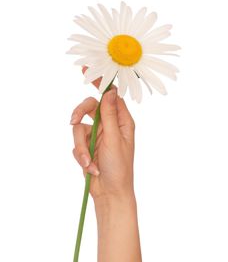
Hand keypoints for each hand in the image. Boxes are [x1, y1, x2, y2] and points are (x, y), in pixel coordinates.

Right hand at [70, 67, 134, 201]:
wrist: (109, 192)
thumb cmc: (119, 168)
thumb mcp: (115, 139)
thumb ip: (110, 115)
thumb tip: (110, 91)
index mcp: (122, 122)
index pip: (110, 96)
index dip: (100, 83)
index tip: (87, 69)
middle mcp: (109, 126)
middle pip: (89, 108)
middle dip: (79, 114)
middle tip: (72, 121)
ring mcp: (97, 137)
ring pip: (78, 129)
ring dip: (81, 148)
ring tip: (88, 163)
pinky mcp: (87, 148)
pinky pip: (76, 144)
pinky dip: (80, 156)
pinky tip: (89, 168)